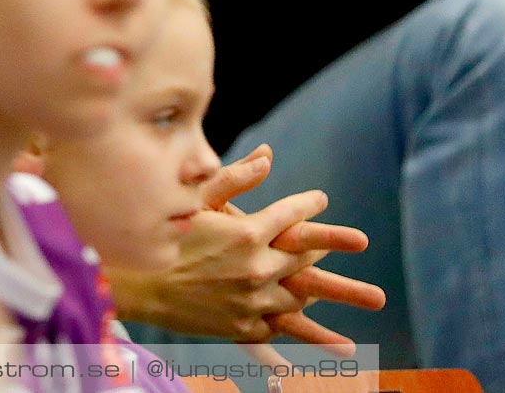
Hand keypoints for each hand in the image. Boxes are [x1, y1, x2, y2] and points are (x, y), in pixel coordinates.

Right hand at [110, 147, 383, 357]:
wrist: (135, 283)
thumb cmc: (162, 236)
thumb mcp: (196, 200)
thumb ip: (235, 177)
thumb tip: (268, 156)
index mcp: (248, 233)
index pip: (293, 215)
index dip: (310, 205)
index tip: (321, 200)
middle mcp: (257, 269)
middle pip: (304, 258)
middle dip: (328, 248)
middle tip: (347, 242)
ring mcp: (252, 302)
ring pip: (300, 300)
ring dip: (325, 301)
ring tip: (368, 306)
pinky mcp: (242, 329)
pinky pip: (277, 332)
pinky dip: (295, 333)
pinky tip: (320, 349)